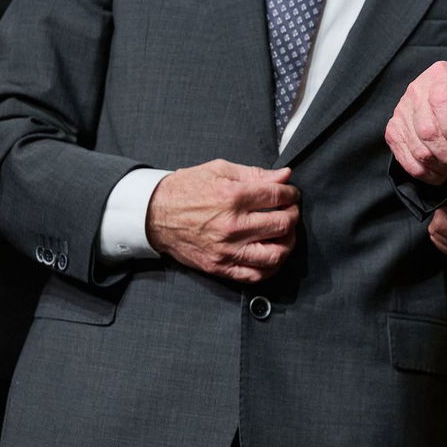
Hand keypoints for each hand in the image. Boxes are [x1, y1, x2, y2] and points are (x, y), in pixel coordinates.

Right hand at [145, 160, 299, 283]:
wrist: (153, 215)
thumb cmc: (187, 189)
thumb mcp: (220, 170)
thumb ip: (255, 174)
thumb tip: (285, 175)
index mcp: (233, 197)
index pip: (278, 196)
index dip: (291, 193)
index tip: (291, 193)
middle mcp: (232, 226)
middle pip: (282, 224)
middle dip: (293, 215)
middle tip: (290, 210)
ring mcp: (226, 250)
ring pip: (275, 254)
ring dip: (288, 242)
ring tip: (285, 233)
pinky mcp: (219, 267)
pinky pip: (254, 275)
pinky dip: (271, 267)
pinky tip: (273, 254)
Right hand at [385, 61, 446, 185]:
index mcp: (441, 76)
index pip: (442, 103)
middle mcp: (416, 91)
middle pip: (428, 132)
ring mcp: (400, 112)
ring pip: (418, 150)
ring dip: (440, 165)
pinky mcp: (393, 132)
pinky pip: (406, 161)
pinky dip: (426, 172)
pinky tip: (439, 169)